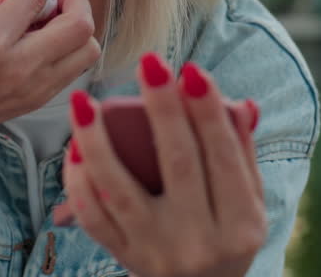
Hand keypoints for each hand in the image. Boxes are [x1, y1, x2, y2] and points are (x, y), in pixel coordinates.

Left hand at [61, 53, 265, 276]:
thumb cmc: (225, 232)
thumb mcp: (246, 203)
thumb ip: (241, 154)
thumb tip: (239, 102)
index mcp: (240, 225)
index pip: (225, 158)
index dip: (208, 113)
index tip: (191, 69)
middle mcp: (199, 242)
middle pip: (178, 166)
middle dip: (163, 111)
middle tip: (149, 63)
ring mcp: (156, 252)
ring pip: (120, 192)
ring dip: (98, 143)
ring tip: (84, 102)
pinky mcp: (124, 258)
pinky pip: (93, 218)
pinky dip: (79, 183)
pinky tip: (74, 148)